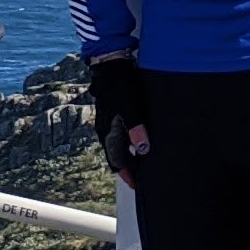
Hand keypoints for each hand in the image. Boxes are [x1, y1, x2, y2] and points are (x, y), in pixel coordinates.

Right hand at [88, 55, 149, 174]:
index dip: (129, 174)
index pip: (118, 162)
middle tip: (143, 178)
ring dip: (129, 157)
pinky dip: (129, 144)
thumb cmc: (121, 85)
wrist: (110, 64)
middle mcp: (105, 131)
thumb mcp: (131, 107)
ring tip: (143, 162)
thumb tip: (143, 150)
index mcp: (108, 132)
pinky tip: (140, 141)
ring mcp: (107, 123)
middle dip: (128, 169)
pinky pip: (119, 136)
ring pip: (117, 147)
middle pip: (116, 157)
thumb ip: (136, 129)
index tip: (140, 184)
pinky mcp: (113, 115)